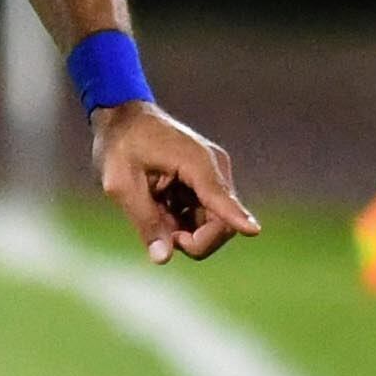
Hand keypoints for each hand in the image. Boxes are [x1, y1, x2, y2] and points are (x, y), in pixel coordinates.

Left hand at [93, 100, 258, 264]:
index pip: (220, 197)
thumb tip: (163, 258)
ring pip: (213, 223)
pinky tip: (159, 206)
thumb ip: (144, 221)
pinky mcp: (205, 184)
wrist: (123, 117)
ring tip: (153, 211)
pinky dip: (181, 222)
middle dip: (195, 241)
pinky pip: (202, 215)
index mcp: (196, 162)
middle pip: (222, 222)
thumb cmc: (120, 145)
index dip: (236, 218)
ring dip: (185, 231)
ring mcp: (212, 176)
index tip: (254, 230)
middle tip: (162, 236)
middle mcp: (213, 169)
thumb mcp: (120, 185)